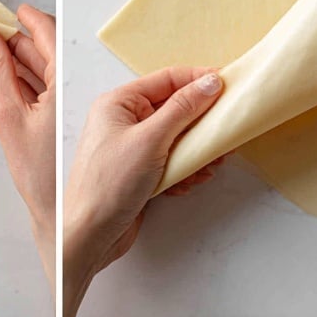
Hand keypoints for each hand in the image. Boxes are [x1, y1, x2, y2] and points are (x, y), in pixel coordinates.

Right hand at [0, 5, 54, 289]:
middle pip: (49, 49)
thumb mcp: (8, 115)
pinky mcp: (66, 121)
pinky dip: (30, 79)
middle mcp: (73, 88)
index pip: (49, 33)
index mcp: (66, 79)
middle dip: (23, 38)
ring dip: (25, 58)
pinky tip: (14, 79)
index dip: (30, 18)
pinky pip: (48, 88)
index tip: (14, 10)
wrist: (61, 219)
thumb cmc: (41, 175)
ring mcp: (70, 105)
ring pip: (48, 68)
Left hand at [63, 67, 222, 316]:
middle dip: (200, 123)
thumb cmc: (110, 184)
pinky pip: (170, 161)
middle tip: (225, 131)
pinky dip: (184, 169)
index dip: (197, 80)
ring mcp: (131, 147)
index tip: (227, 85)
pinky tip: (190, 181)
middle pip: (173, 109)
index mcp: (119, 102)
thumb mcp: (151, 140)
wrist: (90, 236)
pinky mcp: (139, 172)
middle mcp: (124, 120)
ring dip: (195, 151)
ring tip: (211, 163)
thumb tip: (209, 82)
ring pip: (175, 138)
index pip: (166, 80)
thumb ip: (183, 109)